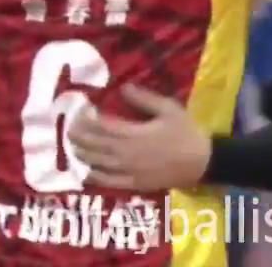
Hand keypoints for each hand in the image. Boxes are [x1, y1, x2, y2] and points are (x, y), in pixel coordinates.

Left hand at [68, 85, 210, 190]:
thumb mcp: (168, 109)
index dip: (88, 119)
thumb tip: (123, 87)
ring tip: (73, 147)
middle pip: (96, 145)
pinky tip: (87, 173)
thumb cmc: (186, 133)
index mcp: (134, 134)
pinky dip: (96, 177)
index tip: (81, 111)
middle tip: (70, 128)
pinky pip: (110, 182)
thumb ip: (144, 99)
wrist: (202, 163)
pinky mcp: (135, 184)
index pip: (103, 126)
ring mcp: (130, 171)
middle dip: (80, 136)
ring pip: (99, 163)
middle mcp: (127, 154)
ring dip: (84, 155)